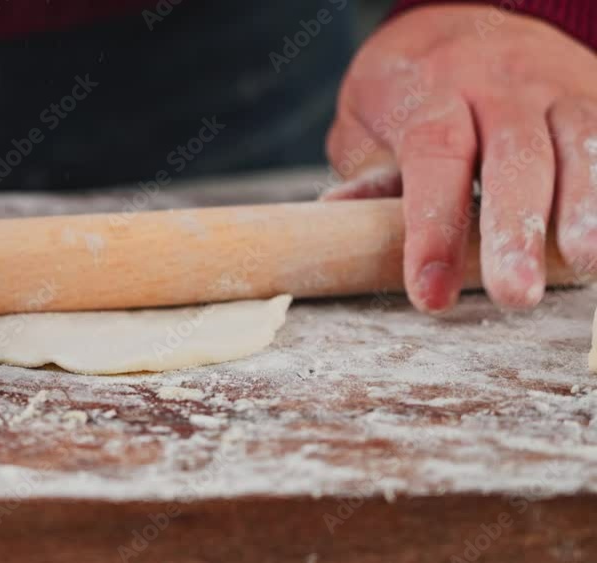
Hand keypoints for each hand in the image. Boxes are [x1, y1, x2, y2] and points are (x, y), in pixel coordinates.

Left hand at [324, 5, 596, 312]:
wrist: (463, 14)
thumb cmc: (407, 86)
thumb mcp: (368, 118)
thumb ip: (369, 170)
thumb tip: (337, 217)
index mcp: (432, 92)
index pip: (433, 160)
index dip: (433, 230)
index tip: (430, 292)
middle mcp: (498, 85)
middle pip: (514, 157)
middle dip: (515, 229)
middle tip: (515, 294)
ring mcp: (554, 87)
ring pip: (577, 143)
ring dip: (583, 207)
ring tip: (583, 264)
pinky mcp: (592, 93)